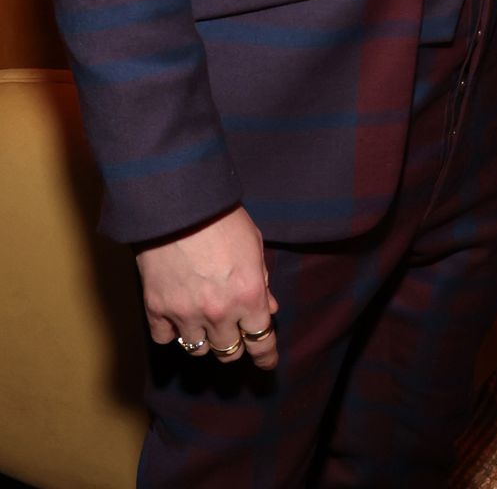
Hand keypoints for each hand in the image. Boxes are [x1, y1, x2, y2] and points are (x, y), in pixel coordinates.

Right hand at [135, 205, 278, 369]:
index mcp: (248, 295)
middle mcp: (219, 312)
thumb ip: (263, 280)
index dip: (266, 356)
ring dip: (205, 340)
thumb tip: (269, 307)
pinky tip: (176, 319)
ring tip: (204, 323)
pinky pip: (166, 338)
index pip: (262, 341)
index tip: (267, 363)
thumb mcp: (254, 245)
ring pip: (198, 350)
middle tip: (233, 331)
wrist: (177, 204)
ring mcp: (186, 314)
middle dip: (235, 344)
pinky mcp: (157, 308)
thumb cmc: (222, 218)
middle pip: (229, 352)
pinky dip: (172, 332)